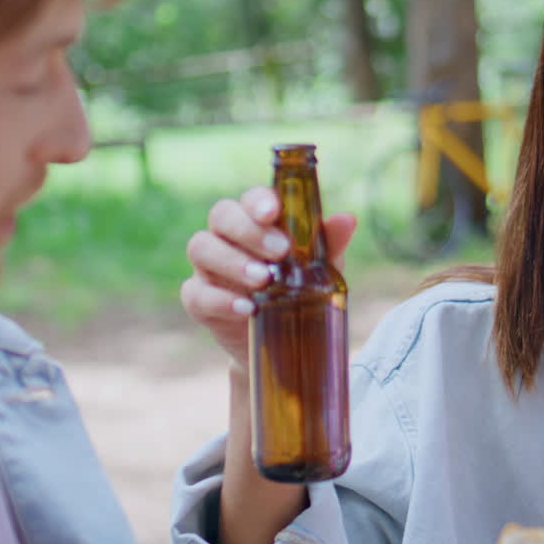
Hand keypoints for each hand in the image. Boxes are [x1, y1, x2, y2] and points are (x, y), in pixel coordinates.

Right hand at [180, 185, 356, 366]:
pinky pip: (195, 293)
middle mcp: (227, 237)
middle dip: (248, 230)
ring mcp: (208, 268)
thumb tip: (348, 220)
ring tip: (263, 280)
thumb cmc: (300, 291)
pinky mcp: (198, 300)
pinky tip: (246, 308)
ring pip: (201, 247)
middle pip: (221, 215)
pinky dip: (220, 300)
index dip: (258, 201)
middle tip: (279, 251)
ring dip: (232, 261)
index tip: (273, 212)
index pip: (250, 199)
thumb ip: (329, 244)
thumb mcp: (321, 270)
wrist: (285, 344)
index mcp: (256, 221)